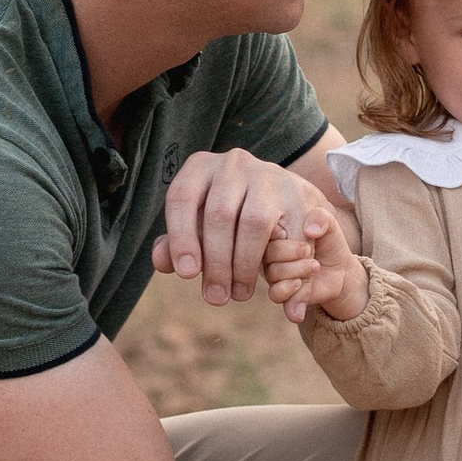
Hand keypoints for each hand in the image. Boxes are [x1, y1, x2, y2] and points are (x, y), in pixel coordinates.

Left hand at [150, 147, 325, 307]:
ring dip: (245, 264)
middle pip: (219, 214)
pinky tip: (275, 283)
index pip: (182, 197)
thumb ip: (177, 244)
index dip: (182, 237)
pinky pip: (290, 231)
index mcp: (201, 166)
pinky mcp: (300, 194)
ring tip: (240, 292)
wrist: (277, 201)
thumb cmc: (225, 217)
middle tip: (216, 297)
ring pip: (254, 221)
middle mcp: (234, 163)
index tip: (187, 275)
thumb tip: (161, 262)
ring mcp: (269, 175)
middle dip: (217, 263)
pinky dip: (283, 261)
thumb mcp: (197, 228)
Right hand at [260, 205, 369, 327]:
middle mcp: (267, 253)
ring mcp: (270, 273)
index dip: (279, 233)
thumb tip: (310, 230)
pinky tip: (302, 283)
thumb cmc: (327, 240)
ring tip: (315, 265)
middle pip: (268, 253)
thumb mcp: (328, 223)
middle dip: (293, 251)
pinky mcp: (278, 292)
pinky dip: (291, 289)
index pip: (262, 230)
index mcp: (273, 231)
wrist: (338, 267)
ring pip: (273, 273)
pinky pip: (275, 293)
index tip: (292, 232)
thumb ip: (321, 218)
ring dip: (298, 270)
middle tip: (310, 250)